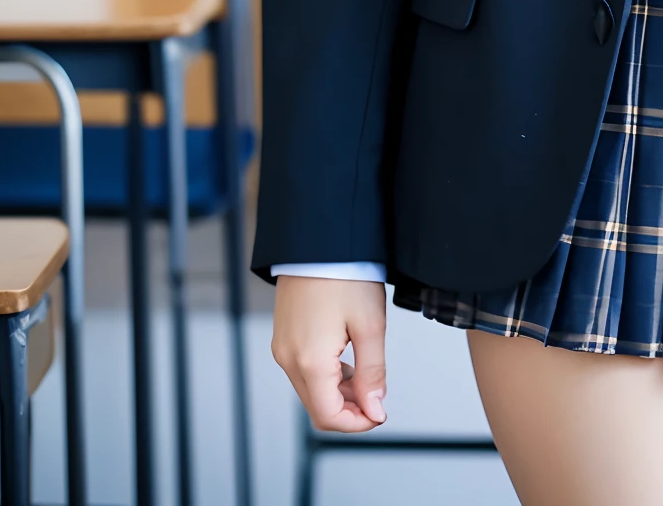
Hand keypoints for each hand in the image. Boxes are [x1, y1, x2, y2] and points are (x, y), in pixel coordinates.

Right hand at [271, 276, 386, 430]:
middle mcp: (288, 358)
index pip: (328, 417)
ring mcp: (282, 346)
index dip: (357, 423)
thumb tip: (374, 410)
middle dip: (349, 410)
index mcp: (308, 361)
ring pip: (310, 390)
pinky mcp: (283, 335)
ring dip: (338, 393)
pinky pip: (303, 370)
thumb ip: (372, 373)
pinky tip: (347, 360)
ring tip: (366, 375)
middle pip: (317, 406)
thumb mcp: (370, 325)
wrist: (320, 238)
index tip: (380, 413)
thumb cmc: (346, 274)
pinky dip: (325, 376)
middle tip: (377, 396)